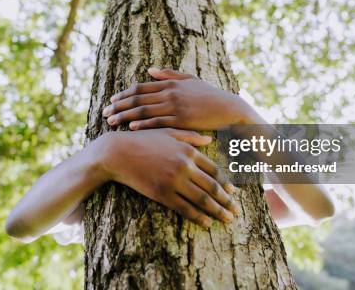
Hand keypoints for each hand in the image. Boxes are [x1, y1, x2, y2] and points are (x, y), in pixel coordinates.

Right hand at [99, 128, 238, 226]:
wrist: (118, 153)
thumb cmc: (143, 140)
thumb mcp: (168, 133)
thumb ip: (190, 137)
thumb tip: (210, 140)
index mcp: (188, 151)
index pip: (214, 170)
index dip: (226, 183)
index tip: (234, 193)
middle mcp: (184, 166)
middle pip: (212, 187)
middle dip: (227, 201)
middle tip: (236, 211)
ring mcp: (174, 181)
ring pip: (202, 199)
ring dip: (217, 211)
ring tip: (227, 219)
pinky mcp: (162, 194)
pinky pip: (185, 208)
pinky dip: (198, 216)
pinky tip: (206, 222)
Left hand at [102, 68, 260, 130]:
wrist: (229, 108)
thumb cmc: (210, 95)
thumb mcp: (190, 80)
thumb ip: (169, 74)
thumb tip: (149, 69)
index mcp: (170, 83)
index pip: (141, 87)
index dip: (124, 94)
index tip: (112, 100)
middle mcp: (170, 93)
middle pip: (138, 98)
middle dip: (119, 105)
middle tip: (105, 112)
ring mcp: (175, 106)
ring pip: (144, 110)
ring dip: (125, 116)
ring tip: (111, 121)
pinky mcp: (181, 120)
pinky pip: (158, 122)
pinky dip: (143, 125)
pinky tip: (131, 128)